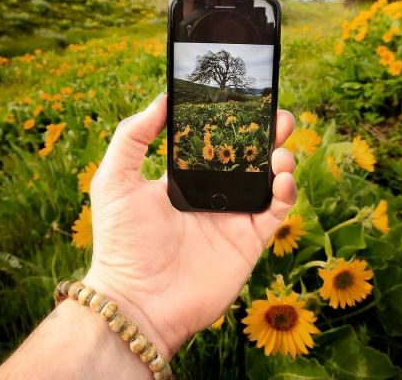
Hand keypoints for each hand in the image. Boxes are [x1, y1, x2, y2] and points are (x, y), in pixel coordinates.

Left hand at [83, 93, 296, 359]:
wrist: (138, 303)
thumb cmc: (121, 242)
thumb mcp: (114, 180)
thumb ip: (133, 136)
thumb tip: (164, 98)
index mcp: (185, 176)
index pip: (214, 140)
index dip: (231, 120)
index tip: (244, 98)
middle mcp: (212, 192)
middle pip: (248, 155)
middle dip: (266, 133)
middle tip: (277, 116)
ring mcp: (233, 215)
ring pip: (268, 179)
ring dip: (280, 159)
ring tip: (280, 150)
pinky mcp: (249, 239)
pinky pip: (276, 210)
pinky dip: (286, 192)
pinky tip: (282, 179)